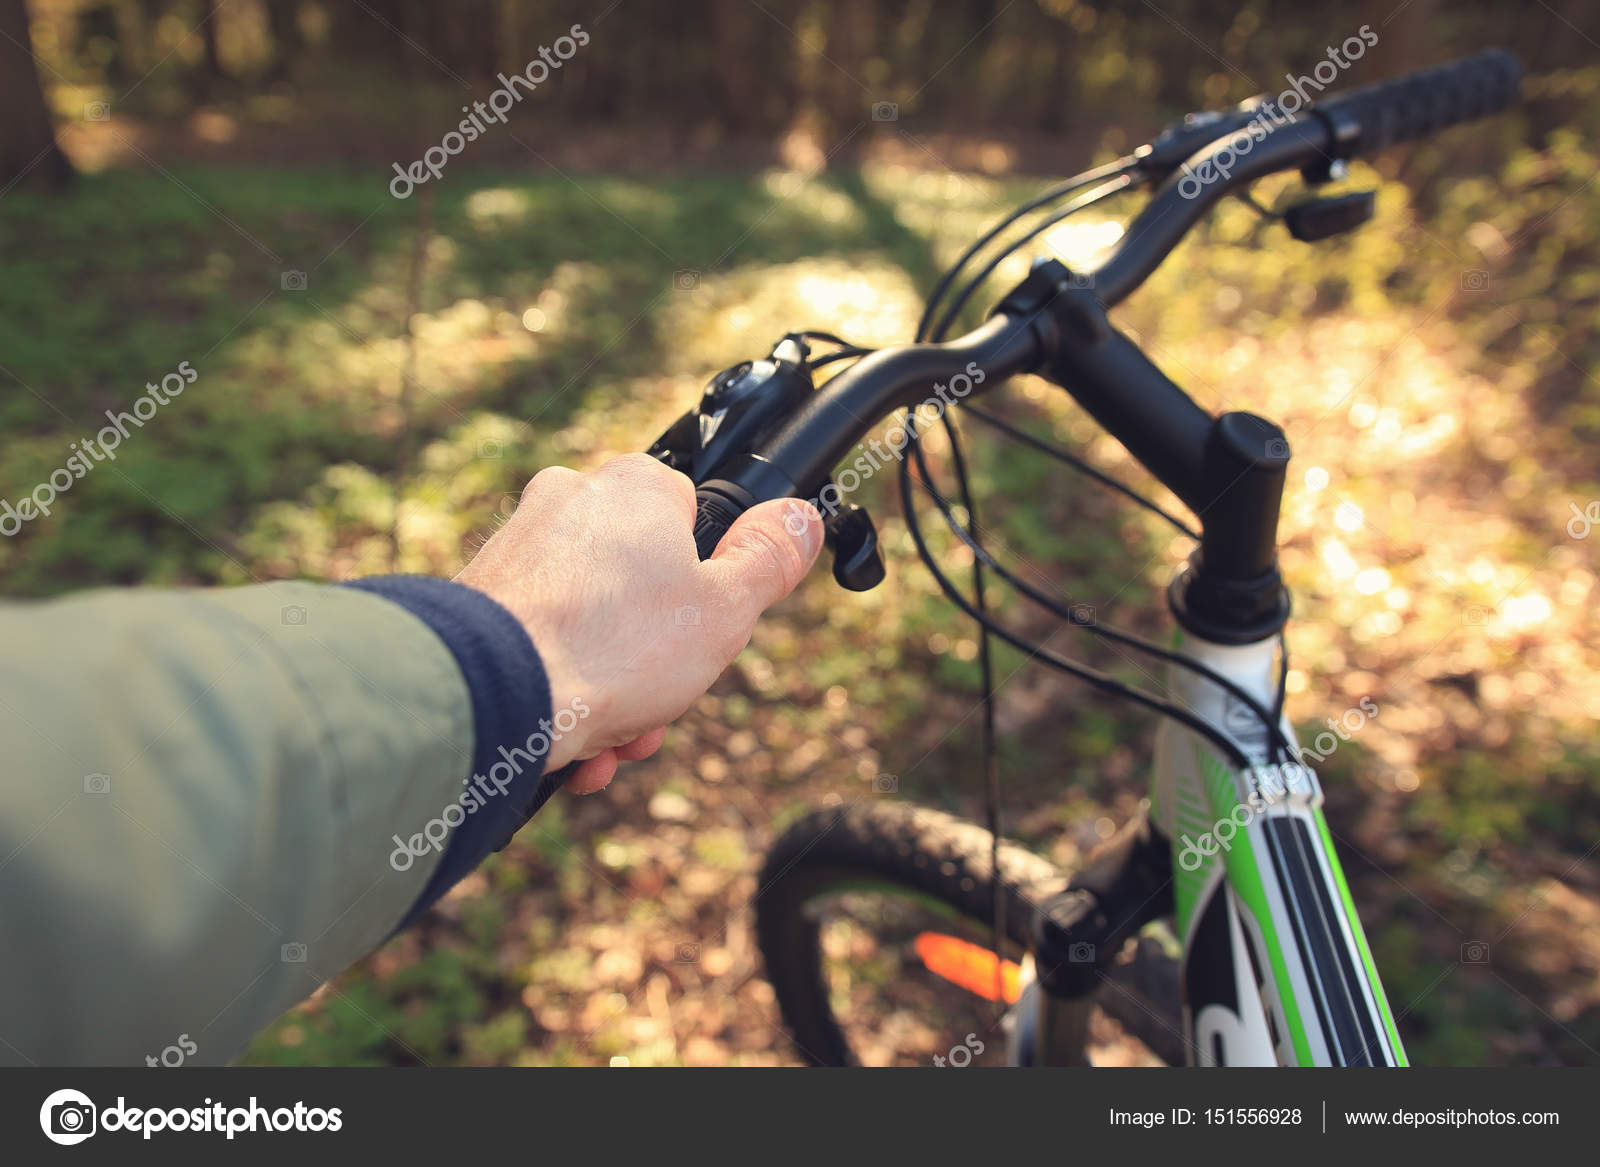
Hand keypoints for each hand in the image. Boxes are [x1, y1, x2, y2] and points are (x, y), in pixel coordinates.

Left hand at [456, 453, 823, 793]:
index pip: (695, 520)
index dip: (711, 587)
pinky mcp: (479, 597)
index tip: (708, 633)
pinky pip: (542, 644)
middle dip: (658, 661)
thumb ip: (768, 560)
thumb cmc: (614, 648)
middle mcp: (569, 501)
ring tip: (612, 742)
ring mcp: (519, 548)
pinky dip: (563, 692)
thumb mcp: (725, 609)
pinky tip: (572, 747)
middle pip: (641, 586)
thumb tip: (801, 517)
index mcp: (635, 488)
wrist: (491, 694)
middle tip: (660, 707)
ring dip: (614, 691)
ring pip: (591, 625)